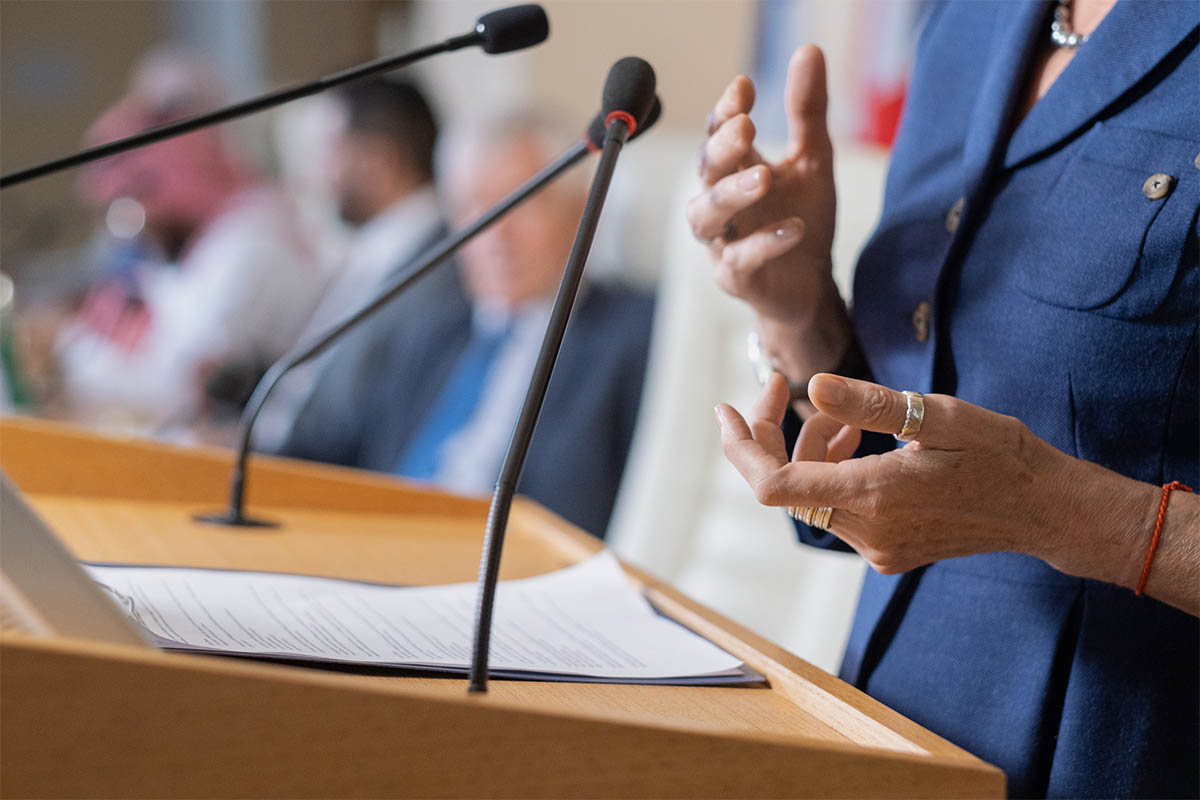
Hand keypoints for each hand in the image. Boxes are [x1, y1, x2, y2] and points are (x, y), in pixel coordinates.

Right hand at [687, 45, 837, 326]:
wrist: (810, 286)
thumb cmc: (801, 219)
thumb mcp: (813, 160)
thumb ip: (807, 111)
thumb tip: (809, 51)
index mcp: (734, 170)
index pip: (717, 134)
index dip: (726, 111)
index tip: (744, 88)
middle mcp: (720, 203)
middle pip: (704, 170)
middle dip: (721, 149)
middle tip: (746, 127)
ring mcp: (722, 241)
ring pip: (705, 216)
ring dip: (730, 195)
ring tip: (763, 178)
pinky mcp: (735, 278)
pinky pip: (740, 260)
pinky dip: (764, 243)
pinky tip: (794, 228)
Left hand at [714, 373, 1074, 574]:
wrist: (1045, 509)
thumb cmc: (1001, 455)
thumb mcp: (941, 416)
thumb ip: (871, 405)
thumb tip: (814, 387)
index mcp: (874, 497)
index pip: (771, 484)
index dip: (740, 447)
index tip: (727, 408)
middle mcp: (867, 532)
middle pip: (784, 486)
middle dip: (774, 435)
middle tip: (780, 386)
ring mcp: (877, 548)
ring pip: (810, 496)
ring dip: (808, 451)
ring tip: (840, 417)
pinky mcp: (887, 551)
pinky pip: (836, 509)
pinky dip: (832, 472)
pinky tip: (856, 444)